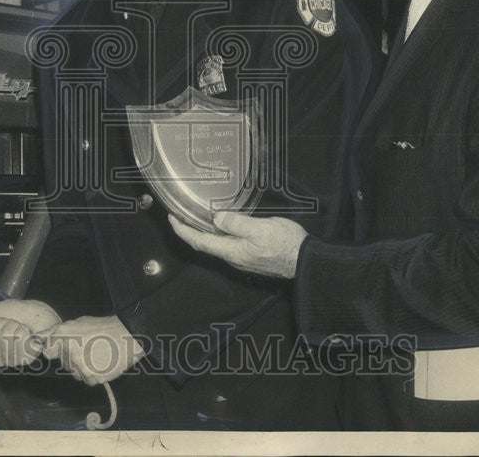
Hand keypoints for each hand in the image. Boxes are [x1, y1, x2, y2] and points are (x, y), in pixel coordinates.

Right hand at [0, 299, 60, 367]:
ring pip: (5, 342)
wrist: (42, 315)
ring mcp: (8, 359)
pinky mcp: (24, 360)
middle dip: (3, 325)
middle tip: (12, 323)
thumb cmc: (21, 312)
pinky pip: (19, 347)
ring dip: (16, 329)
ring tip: (21, 328)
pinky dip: (26, 335)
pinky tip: (28, 336)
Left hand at [41, 315, 145, 385]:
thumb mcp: (77, 323)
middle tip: (88, 348)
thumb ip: (56, 331)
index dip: (54, 350)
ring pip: (74, 373)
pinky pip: (86, 380)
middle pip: (63, 363)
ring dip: (81, 367)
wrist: (128, 335)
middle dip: (71, 358)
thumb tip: (38, 338)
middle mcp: (69, 351)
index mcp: (63, 335)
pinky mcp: (92, 378)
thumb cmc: (103, 327)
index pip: (47, 351)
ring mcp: (80, 366)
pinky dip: (93, 374)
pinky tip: (101, 363)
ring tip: (96, 354)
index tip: (60, 350)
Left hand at [169, 211, 308, 278]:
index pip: (199, 241)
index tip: (171, 218)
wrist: (306, 262)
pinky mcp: (250, 258)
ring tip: (194, 218)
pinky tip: (219, 226)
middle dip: (188, 231)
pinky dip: (215, 236)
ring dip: (201, 233)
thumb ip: (237, 224)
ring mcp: (241, 260)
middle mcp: (233, 259)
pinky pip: (226, 246)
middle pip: (203, 245)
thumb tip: (215, 219)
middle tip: (178, 216)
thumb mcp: (262, 229)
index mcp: (232, 252)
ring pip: (214, 246)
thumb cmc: (287, 245)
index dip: (182, 230)